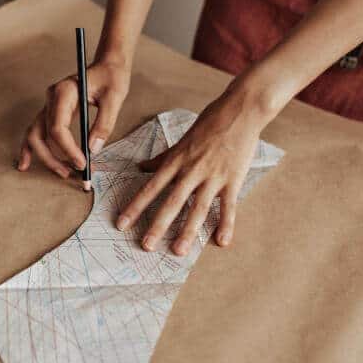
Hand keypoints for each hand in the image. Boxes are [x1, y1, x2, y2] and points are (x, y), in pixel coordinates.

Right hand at [18, 60, 130, 178]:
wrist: (108, 64)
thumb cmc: (111, 77)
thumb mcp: (114, 98)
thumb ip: (104, 123)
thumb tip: (93, 149)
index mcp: (64, 91)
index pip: (57, 127)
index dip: (67, 149)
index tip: (83, 163)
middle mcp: (52, 98)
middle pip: (41, 133)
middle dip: (52, 157)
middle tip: (70, 173)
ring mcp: (49, 104)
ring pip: (35, 134)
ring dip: (43, 156)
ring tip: (60, 173)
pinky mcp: (52, 111)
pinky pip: (37, 130)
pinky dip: (31, 147)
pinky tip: (26, 163)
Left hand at [115, 88, 269, 254]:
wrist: (240, 111)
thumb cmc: (210, 123)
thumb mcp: (182, 140)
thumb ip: (163, 157)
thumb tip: (141, 167)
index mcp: (176, 161)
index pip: (151, 188)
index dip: (135, 207)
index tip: (122, 223)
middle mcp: (191, 171)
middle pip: (171, 202)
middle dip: (158, 225)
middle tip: (146, 246)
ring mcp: (213, 176)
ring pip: (198, 208)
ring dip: (188, 231)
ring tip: (179, 251)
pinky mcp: (233, 179)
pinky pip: (229, 206)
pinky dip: (226, 224)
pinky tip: (221, 242)